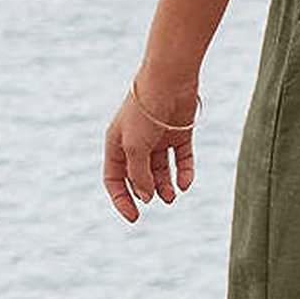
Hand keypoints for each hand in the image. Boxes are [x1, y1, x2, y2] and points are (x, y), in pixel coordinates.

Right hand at [104, 68, 199, 222]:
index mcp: (117, 143)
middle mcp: (136, 142)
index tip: (134, 217)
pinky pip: (181, 160)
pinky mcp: (179, 134)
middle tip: (161, 200)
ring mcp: (158, 138)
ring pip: (161, 171)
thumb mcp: (135, 148)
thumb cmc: (145, 112)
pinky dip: (184, 174)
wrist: (170, 80)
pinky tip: (185, 185)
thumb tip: (146, 197)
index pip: (114, 178)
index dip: (121, 199)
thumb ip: (139, 175)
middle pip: (139, 176)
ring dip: (165, 187)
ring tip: (172, 196)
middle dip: (148, 192)